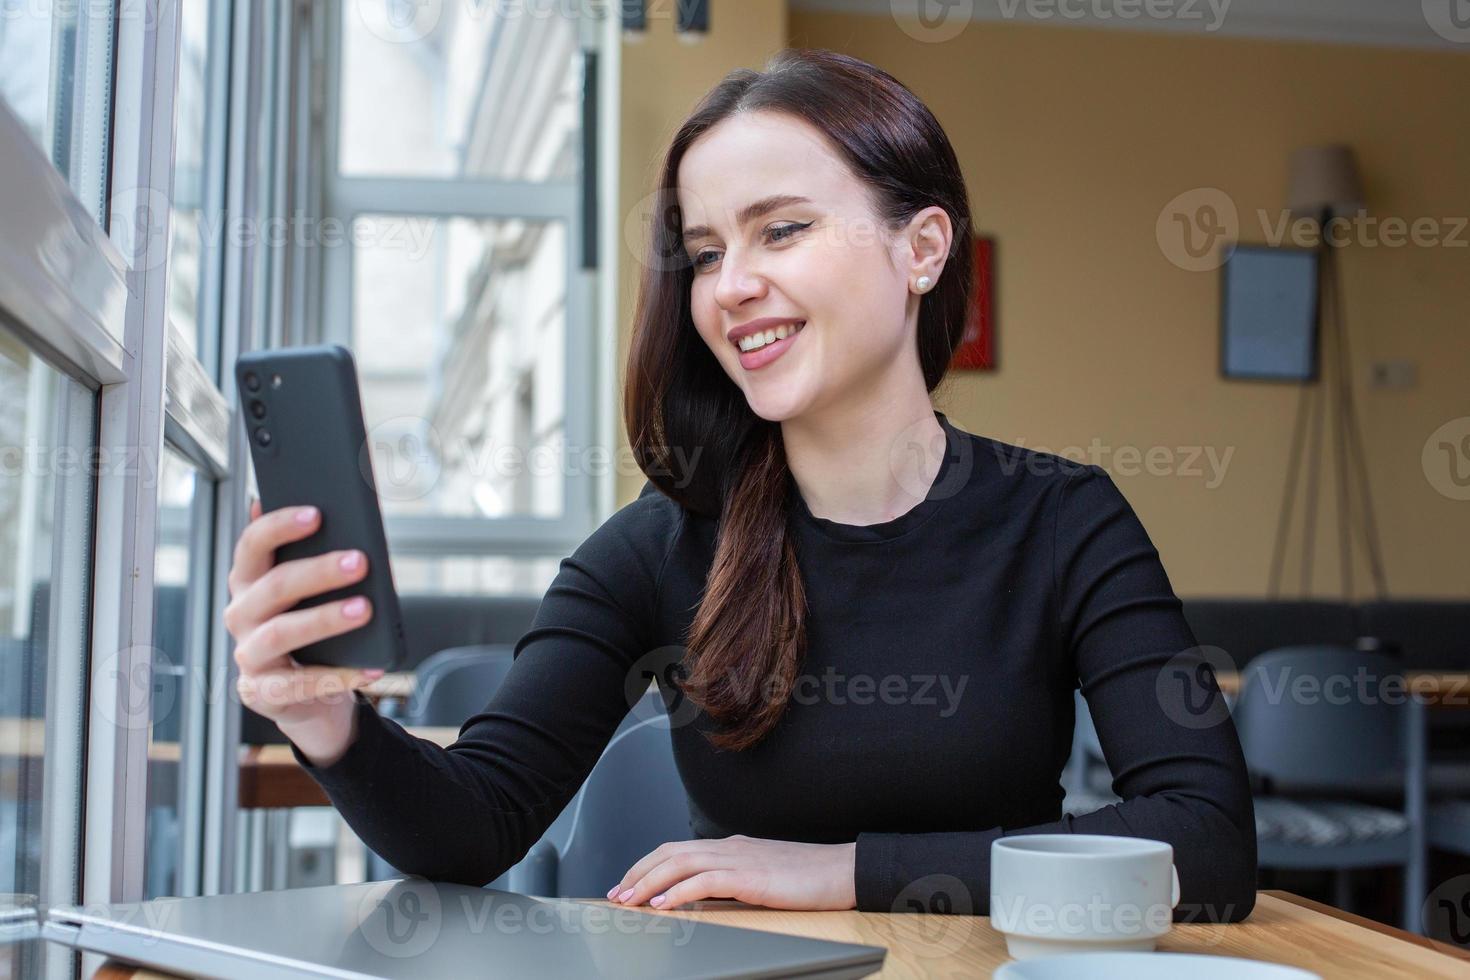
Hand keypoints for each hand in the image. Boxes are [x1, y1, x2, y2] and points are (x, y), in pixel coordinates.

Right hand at [223, 497, 380, 764]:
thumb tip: (337, 517)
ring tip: (364, 609)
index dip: (279, 526)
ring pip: (282, 632)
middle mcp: (241, 615)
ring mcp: (248, 656)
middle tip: (359, 562)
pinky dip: (340, 674)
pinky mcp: (262, 692)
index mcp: (249, 582)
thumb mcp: (311, 597)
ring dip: (325, 618)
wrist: (308, 696)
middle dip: (318, 571)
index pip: (252, 545)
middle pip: (274, 586)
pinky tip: (371, 668)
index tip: (316, 514)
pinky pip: (300, 683)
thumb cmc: (313, 634)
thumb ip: (316, 560)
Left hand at [606, 835, 856, 911]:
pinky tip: (662, 904)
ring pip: (680, 863)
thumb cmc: (808, 877)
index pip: (679, 849)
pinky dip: (677, 891)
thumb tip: (708, 892)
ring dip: (649, 881)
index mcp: (732, 847)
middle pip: (670, 852)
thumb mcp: (763, 876)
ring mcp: (739, 859)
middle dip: (639, 872)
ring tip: (629, 900)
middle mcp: (729, 847)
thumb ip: (736, 878)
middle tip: (617, 894)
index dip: (649, 865)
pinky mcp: (749, 877)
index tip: (629, 883)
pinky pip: (703, 881)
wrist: (842, 871)